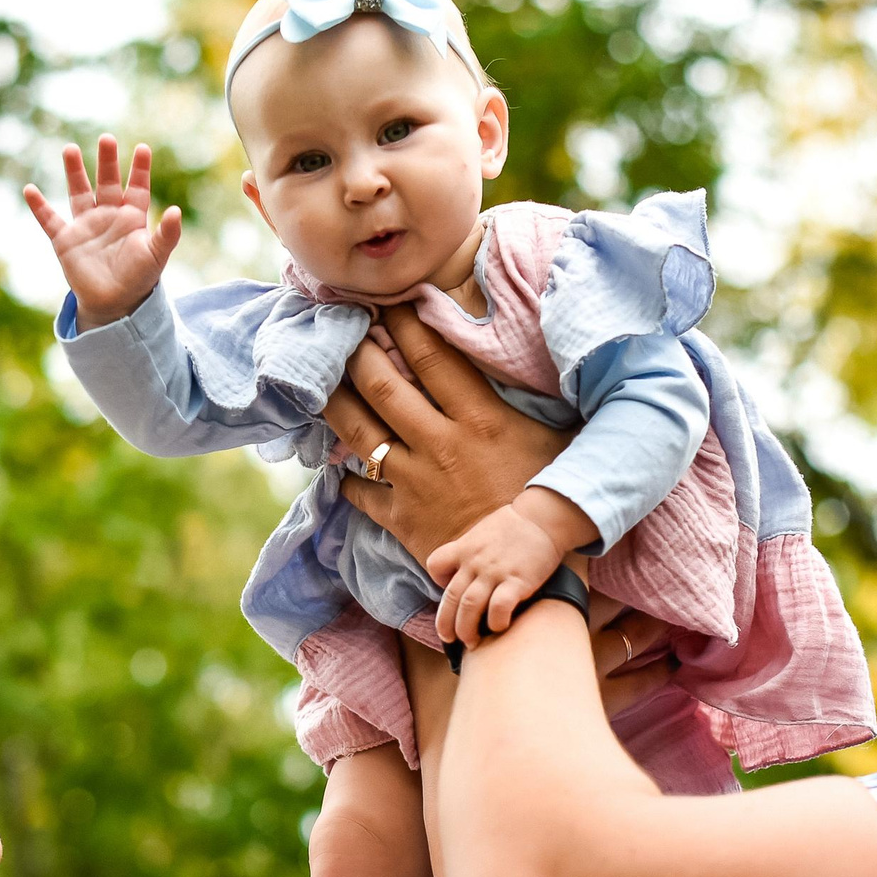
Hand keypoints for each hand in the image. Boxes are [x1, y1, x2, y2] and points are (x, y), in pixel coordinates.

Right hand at [22, 135, 181, 328]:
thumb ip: (167, 234)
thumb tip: (177, 211)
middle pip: (107, 182)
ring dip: (75, 172)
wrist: (115, 303)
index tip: (143, 148)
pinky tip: (29, 189)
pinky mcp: (66, 240)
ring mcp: (86, 225)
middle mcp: (108, 215)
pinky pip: (50, 220)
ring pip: (79, 192)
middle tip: (106, 139)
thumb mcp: (157, 255)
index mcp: (132, 217)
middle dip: (107, 162)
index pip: (137, 187)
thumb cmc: (139, 278)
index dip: (140, 169)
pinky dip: (39, 207)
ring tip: (70, 149)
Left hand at [326, 305, 573, 557]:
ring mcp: (415, 481)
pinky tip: (339, 465)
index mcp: (480, 419)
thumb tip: (537, 365)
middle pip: (384, 386)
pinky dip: (346, 476)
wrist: (530, 572)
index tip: (388, 303)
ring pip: (360, 431)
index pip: (433, 356)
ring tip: (322, 382)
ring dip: (336, 402)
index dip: (405, 323)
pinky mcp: (401, 517)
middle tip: (343, 332)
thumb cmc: (550, 501)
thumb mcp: (555, 441)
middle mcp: (440, 443)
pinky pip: (360, 490)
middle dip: (358, 353)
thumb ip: (535, 403)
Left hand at [431, 503, 567, 647]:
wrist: (544, 517)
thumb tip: (466, 570)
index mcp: (465, 547)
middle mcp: (475, 562)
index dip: (437, 582)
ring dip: (466, 630)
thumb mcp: (483, 531)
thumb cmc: (516, 526)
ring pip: (469, 607)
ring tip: (471, 643)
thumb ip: (471, 550)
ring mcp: (495, 572)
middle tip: (449, 638)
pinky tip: (499, 628)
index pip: (435, 565)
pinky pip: (499, 608)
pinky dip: (495, 622)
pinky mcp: (517, 581)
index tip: (446, 592)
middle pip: (451, 597)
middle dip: (446, 623)